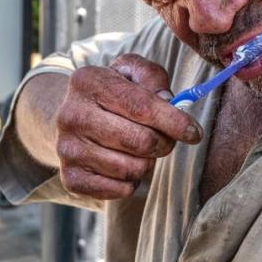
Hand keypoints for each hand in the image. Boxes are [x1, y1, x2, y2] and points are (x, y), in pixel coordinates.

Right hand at [55, 54, 203, 198]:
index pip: (141, 106)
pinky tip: (125, 165)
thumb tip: (169, 102)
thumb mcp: (131, 72)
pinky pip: (119, 190)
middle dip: (164, 143)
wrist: (75, 116)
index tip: (194, 133)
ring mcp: (67, 148)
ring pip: (131, 169)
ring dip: (147, 163)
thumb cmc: (114, 93)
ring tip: (140, 151)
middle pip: (140, 141)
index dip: (174, 122)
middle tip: (164, 139)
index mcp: (88, 81)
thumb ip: (153, 77)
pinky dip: (131, 182)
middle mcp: (71, 114)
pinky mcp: (70, 177)